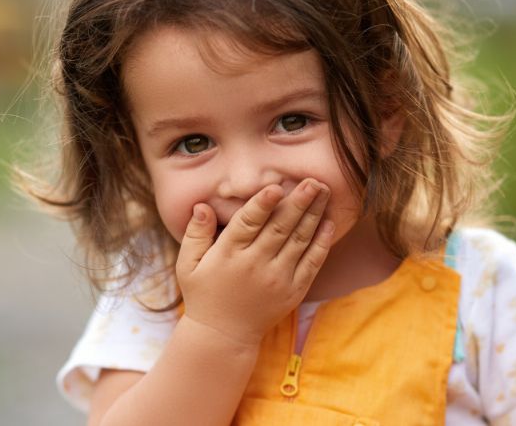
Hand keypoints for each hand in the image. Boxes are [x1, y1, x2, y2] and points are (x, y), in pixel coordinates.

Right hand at [176, 179, 334, 346]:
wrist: (223, 335)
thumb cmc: (203, 294)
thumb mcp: (188, 265)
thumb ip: (195, 233)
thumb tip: (202, 206)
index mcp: (228, 254)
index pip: (248, 223)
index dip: (263, 204)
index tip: (277, 186)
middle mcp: (255, 265)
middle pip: (280, 227)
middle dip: (299, 202)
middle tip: (314, 180)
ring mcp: (277, 279)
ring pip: (300, 240)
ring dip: (314, 214)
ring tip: (324, 191)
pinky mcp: (293, 290)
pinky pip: (312, 263)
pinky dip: (322, 242)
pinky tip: (328, 223)